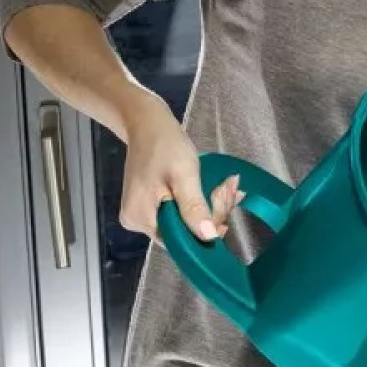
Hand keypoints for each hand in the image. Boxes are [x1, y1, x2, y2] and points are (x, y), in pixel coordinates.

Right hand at [119, 94, 241, 240]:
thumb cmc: (163, 145)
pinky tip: (216, 187)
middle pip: (186, 233)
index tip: (223, 206)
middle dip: (212, 212)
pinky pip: (184, 213)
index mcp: (141, 219)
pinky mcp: (153, 206)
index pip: (181, 242)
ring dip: (211, 205)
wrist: (147, 124)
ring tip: (225, 184)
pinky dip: (202, 201)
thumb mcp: (183, 176)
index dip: (206, 230)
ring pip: (189, 222)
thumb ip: (194, 208)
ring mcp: (145, 215)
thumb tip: (207, 237)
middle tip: (228, 188)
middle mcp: (138, 222)